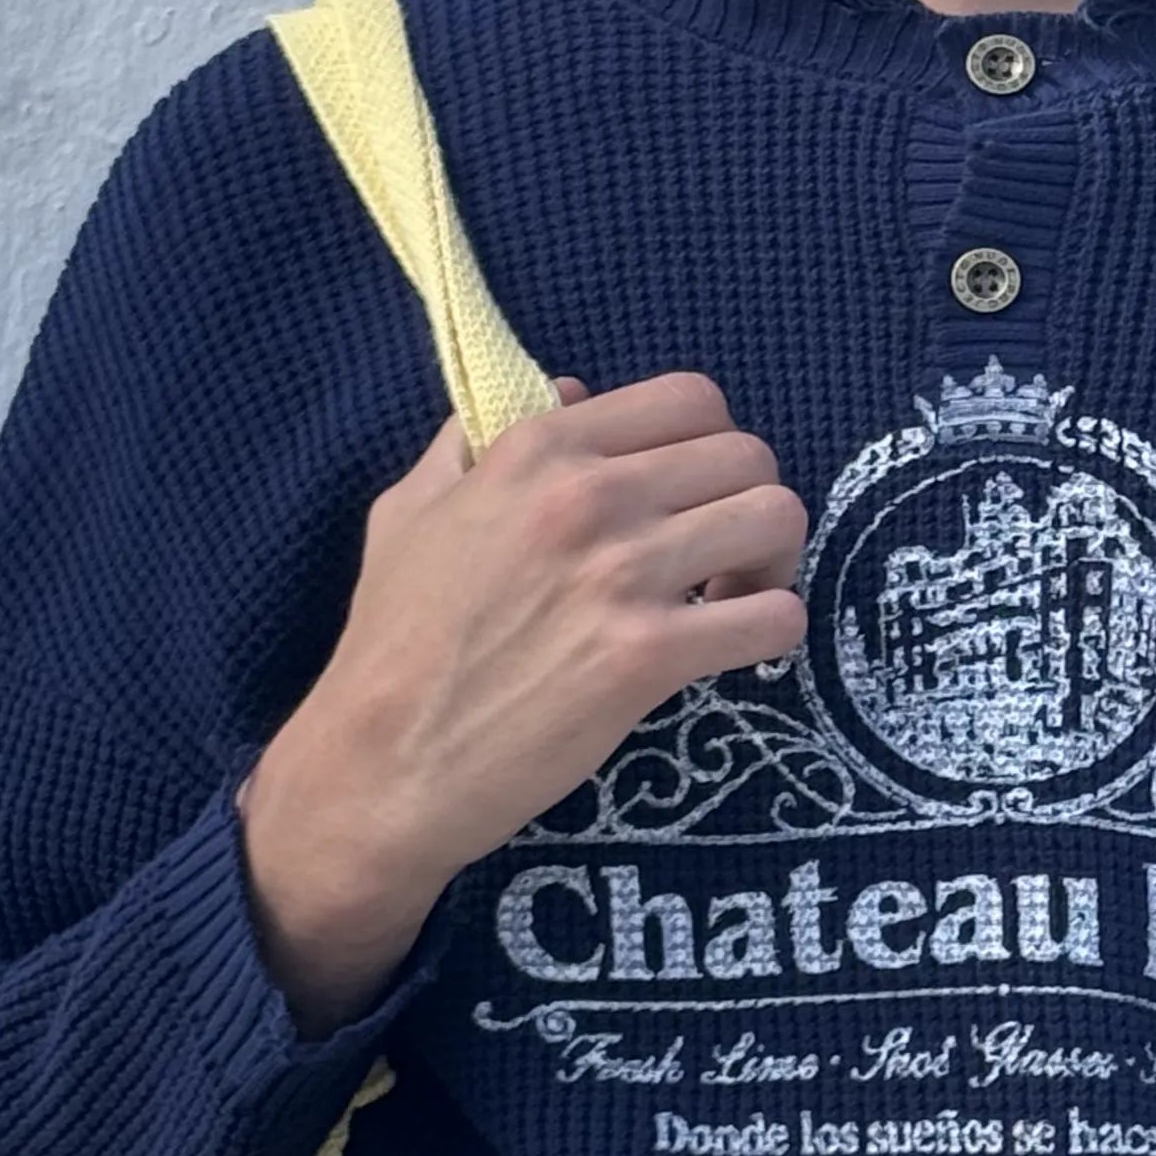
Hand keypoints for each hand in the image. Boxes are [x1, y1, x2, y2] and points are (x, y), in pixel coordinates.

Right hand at [236, 374, 807, 1026]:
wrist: (380, 761)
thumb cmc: (389, 641)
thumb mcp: (409, 511)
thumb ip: (477, 444)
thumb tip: (558, 394)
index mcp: (539, 448)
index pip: (689, 398)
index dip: (709, 446)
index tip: (690, 495)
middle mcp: (589, 495)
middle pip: (747, 453)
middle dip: (748, 501)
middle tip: (724, 555)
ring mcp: (622, 572)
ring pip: (775, 516)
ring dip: (774, 559)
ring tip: (737, 598)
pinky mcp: (647, 654)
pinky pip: (774, 617)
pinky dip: (776, 630)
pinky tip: (738, 650)